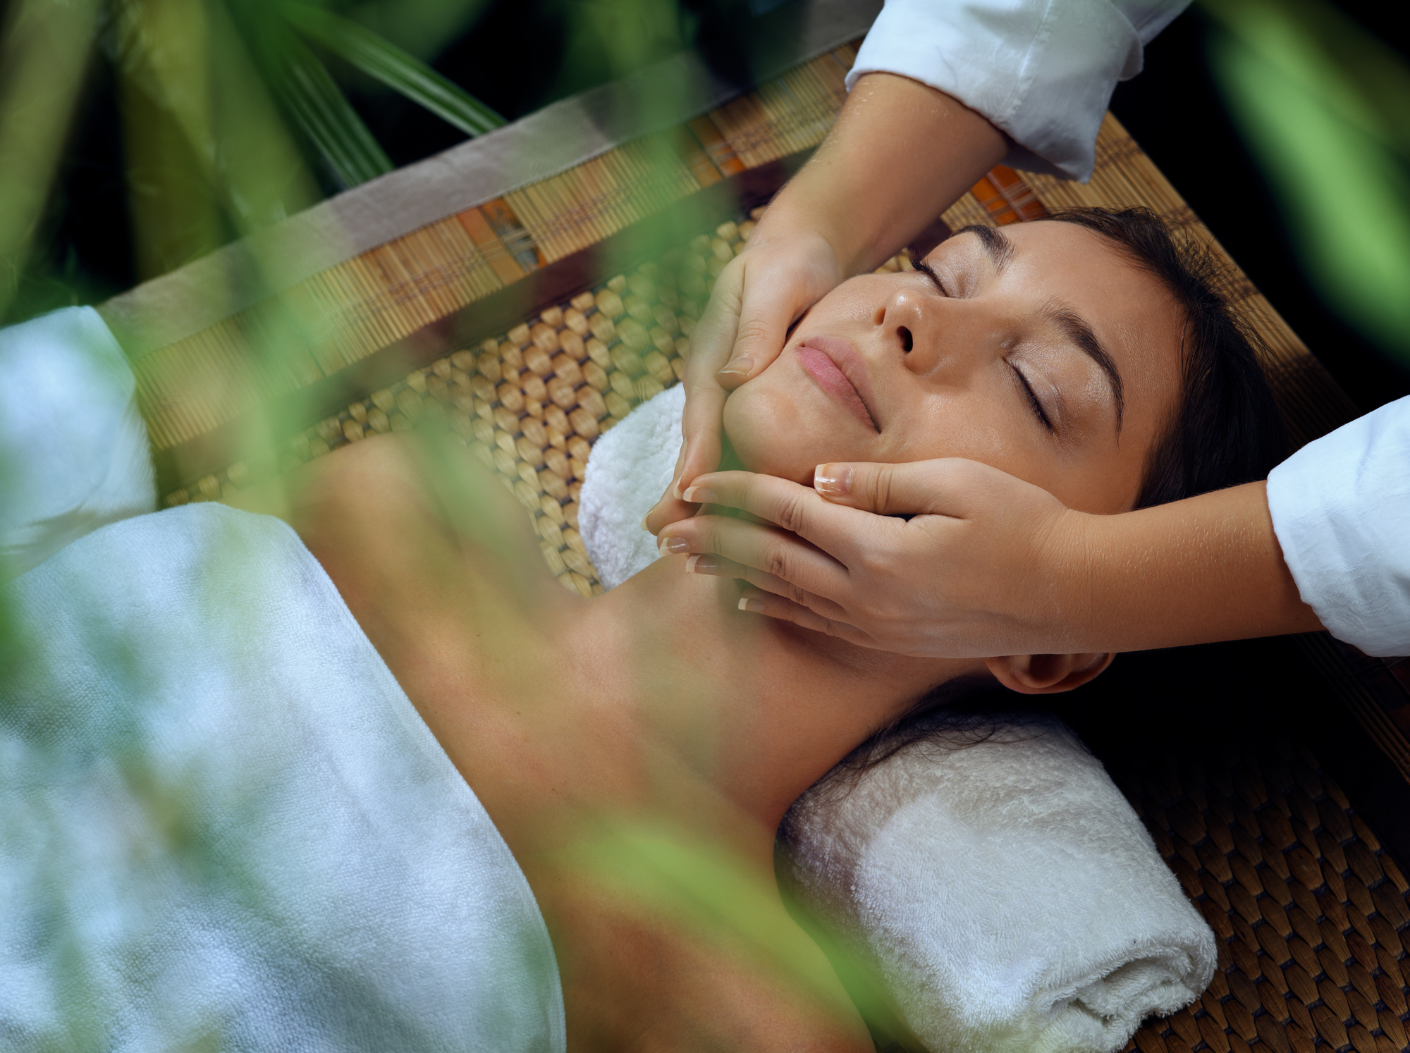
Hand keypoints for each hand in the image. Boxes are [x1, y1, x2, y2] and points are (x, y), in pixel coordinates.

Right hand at [643, 221, 843, 533]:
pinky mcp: (751, 406)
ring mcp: (728, 397)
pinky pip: (741, 448)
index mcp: (712, 357)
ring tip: (691, 546)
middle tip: (664, 536)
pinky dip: (736, 483)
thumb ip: (756, 327)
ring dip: (704, 498)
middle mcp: (713, 383)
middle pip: (698, 445)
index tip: (686, 493)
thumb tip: (734, 376)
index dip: (696, 455)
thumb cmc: (789, 263)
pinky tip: (741, 521)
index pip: (703, 415)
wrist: (800, 250)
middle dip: (681, 492)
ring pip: (715, 453)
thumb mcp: (776, 283)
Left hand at [655, 459, 1092, 658]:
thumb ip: (880, 483)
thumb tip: (818, 479)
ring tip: (690, 563)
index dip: (734, 495)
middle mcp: (864, 596)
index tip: (693, 483)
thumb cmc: (1024, 525)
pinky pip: (813, 624)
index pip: (784, 513)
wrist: (1073, 595)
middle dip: (712, 542)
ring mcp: (874, 625)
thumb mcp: (956, 484)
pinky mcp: (888, 641)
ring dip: (731, 578)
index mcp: (876, 549)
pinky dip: (772, 609)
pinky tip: (749, 603)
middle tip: (664, 528)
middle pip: (767, 563)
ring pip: (782, 599)